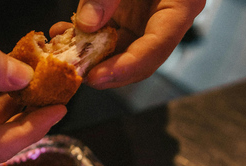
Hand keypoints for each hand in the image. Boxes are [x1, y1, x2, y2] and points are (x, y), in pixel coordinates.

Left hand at [52, 0, 204, 88]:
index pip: (156, 48)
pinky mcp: (127, 16)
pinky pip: (108, 36)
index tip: (97, 77)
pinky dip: (86, 39)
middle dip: (106, 71)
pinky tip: (65, 34)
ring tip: (65, 54)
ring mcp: (145, 20)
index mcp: (180, 5)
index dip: (126, 67)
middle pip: (138, 59)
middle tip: (76, 74)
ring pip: (120, 52)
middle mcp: (164, 19)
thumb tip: (87, 24)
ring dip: (91, 57)